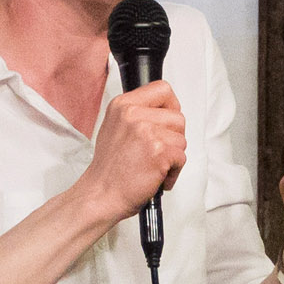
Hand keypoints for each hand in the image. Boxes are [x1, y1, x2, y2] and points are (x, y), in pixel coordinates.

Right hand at [80, 80, 186, 221]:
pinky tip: (156, 176)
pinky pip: (182, 158)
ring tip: (153, 165)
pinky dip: (173, 172)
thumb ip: (137, 115)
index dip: (171, 107)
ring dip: (173, 157)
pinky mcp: (158, 152)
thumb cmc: (109, 169)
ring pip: (182, 139)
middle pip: (178, 117)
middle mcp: (133, 114)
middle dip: (173, 138)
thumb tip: (163, 112)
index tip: (167, 122)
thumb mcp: (115, 128)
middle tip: (156, 152)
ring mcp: (146, 132)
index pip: (162, 89)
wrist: (101, 195)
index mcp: (122, 105)